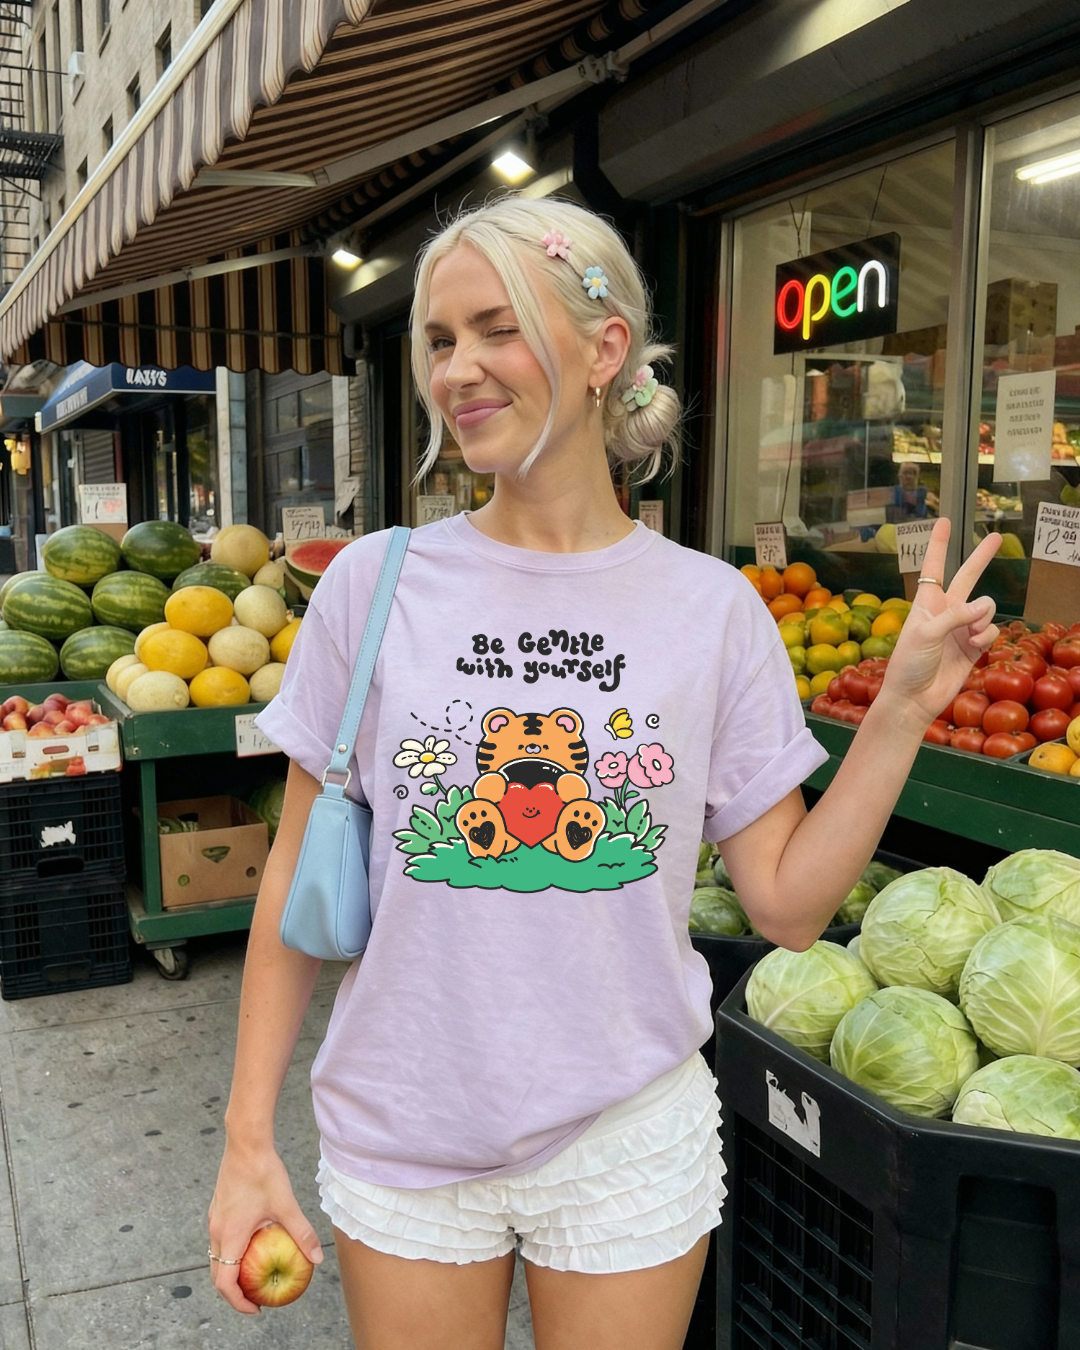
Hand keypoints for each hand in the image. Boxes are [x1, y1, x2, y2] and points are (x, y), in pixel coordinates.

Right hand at [208, 1140, 323, 1313]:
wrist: (245, 1142)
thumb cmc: (264, 1171)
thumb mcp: (286, 1204)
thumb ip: (301, 1232)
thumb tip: (317, 1257)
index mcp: (229, 1235)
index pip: (224, 1282)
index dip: (238, 1302)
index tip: (256, 1308)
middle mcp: (216, 1230)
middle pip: (217, 1273)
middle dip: (234, 1292)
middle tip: (256, 1298)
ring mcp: (214, 1219)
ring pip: (217, 1256)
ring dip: (232, 1271)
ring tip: (255, 1276)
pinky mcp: (217, 1208)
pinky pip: (220, 1240)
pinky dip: (232, 1252)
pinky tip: (254, 1245)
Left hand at [880, 519, 999, 726]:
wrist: (914, 698)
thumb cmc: (909, 663)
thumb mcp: (925, 633)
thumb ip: (954, 616)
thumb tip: (984, 606)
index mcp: (927, 603)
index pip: (934, 568)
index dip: (939, 544)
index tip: (944, 522)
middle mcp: (946, 611)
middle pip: (967, 576)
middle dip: (981, 557)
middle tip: (996, 536)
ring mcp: (961, 628)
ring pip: (986, 607)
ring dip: (983, 617)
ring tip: (968, 634)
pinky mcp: (974, 646)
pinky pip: (990, 630)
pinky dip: (985, 635)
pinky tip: (973, 645)